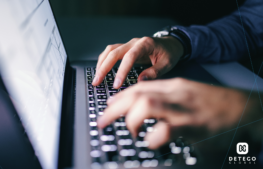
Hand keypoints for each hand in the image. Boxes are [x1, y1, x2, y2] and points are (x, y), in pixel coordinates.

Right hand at [92, 36, 183, 87]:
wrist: (171, 44)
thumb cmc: (170, 53)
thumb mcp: (167, 64)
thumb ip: (154, 72)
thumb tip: (140, 82)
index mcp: (145, 44)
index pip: (129, 57)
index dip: (121, 71)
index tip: (116, 84)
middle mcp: (134, 42)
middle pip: (114, 52)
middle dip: (103, 68)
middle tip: (97, 82)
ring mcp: (129, 44)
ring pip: (110, 51)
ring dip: (101, 64)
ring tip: (96, 77)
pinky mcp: (126, 48)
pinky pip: (111, 52)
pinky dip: (104, 60)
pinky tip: (101, 70)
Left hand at [97, 78, 260, 148]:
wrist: (243, 108)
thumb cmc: (213, 104)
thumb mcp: (187, 94)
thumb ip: (166, 98)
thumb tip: (141, 107)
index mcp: (174, 86)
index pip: (139, 87)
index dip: (119, 97)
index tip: (108, 106)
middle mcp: (176, 94)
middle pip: (137, 94)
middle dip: (115, 108)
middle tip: (103, 121)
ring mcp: (183, 108)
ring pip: (147, 104)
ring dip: (132, 119)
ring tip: (132, 132)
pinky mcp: (193, 125)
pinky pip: (166, 130)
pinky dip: (154, 138)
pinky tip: (152, 142)